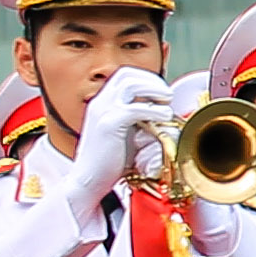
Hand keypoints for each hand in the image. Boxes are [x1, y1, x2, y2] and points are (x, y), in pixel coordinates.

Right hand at [60, 70, 162, 204]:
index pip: (124, 75)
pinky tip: (164, 117)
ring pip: (130, 84)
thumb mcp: (125, 134)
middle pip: (127, 75)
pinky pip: (135, 108)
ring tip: (167, 103)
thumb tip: (162, 110)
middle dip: (152, 80)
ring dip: (154, 89)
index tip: (161, 91)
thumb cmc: (109, 162)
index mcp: (102, 103)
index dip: (145, 78)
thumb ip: (138, 119)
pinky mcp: (108, 124)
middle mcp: (100, 102)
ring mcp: (102, 111)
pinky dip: (154, 110)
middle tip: (167, 95)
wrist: (88, 182)